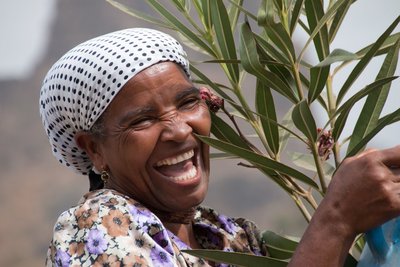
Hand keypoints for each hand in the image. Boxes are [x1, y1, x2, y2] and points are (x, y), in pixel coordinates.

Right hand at [289, 146, 399, 266]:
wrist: (338, 217)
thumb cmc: (340, 191)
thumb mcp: (347, 165)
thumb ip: (367, 156)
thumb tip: (383, 152)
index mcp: (371, 161)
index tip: (399, 162)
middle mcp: (382, 174)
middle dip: (398, 174)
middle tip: (391, 180)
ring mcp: (390, 191)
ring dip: (398, 186)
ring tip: (385, 190)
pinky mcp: (395, 206)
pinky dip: (399, 197)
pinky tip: (389, 199)